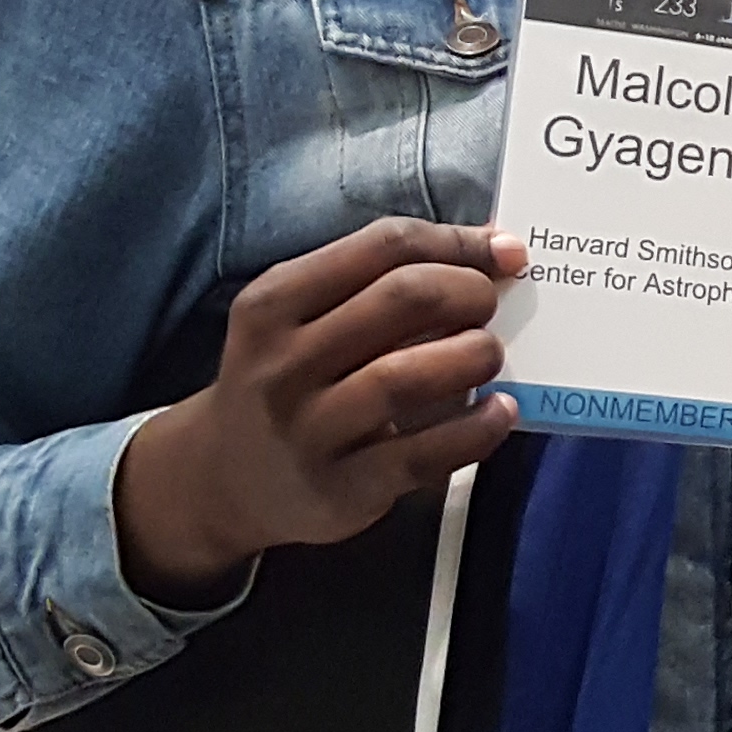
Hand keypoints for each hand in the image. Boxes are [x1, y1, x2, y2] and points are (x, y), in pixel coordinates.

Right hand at [112, 220, 524, 606]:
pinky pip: (423, 454)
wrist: (227, 479)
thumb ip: (380, 279)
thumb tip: (495, 248)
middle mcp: (282, 363)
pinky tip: (499, 412)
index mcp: (273, 302)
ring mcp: (308, 430)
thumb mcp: (301, 316)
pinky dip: (477, 428)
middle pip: (402, 298)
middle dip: (470, 291)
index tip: (504, 252)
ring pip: (408, 375)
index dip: (458, 242)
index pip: (384, 245)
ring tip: (490, 354)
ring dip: (474, 354)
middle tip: (490, 306)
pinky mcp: (341, 488)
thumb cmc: (289, 378)